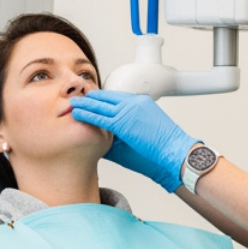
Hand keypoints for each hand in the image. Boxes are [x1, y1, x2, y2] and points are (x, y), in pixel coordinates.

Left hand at [67, 90, 196, 192]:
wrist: (175, 152)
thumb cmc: (164, 149)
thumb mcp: (147, 131)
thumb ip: (129, 128)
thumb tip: (110, 135)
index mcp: (142, 102)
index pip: (117, 96)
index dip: (101, 98)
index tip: (90, 98)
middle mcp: (134, 102)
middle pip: (106, 96)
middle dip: (91, 98)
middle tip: (77, 97)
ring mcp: (129, 111)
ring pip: (100, 105)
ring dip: (84, 104)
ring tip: (71, 103)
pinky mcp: (123, 123)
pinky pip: (100, 117)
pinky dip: (87, 115)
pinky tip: (76, 114)